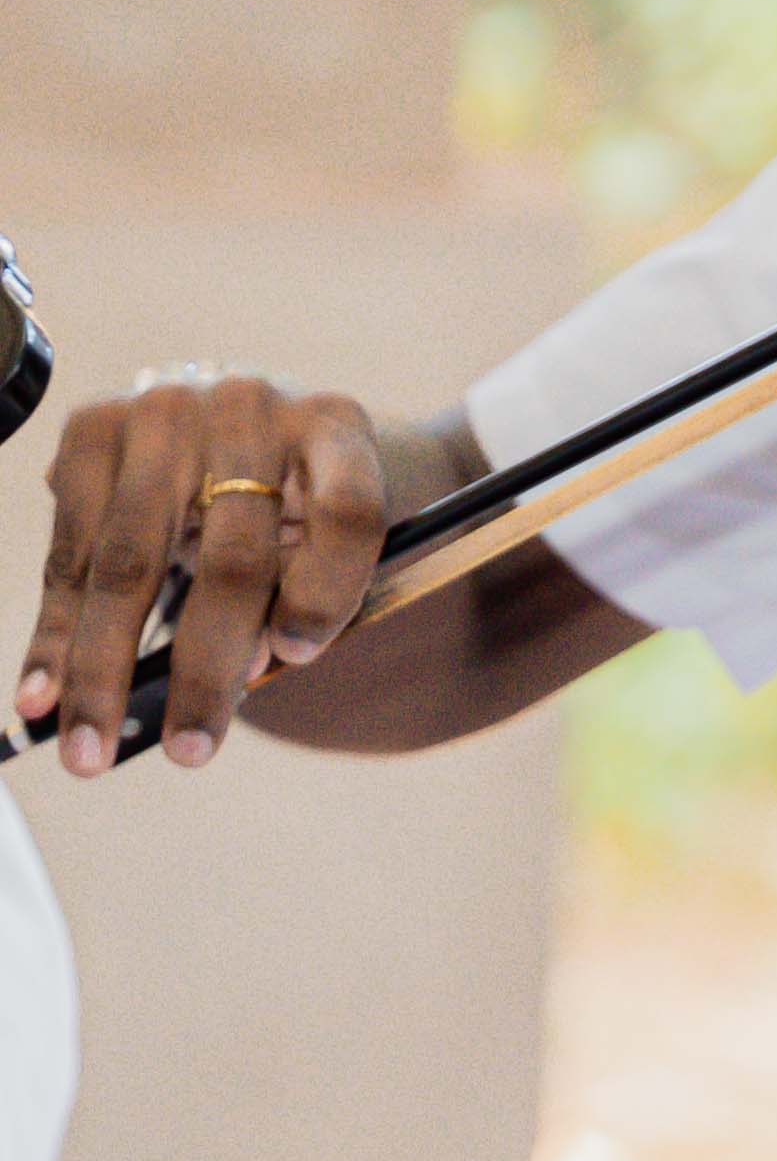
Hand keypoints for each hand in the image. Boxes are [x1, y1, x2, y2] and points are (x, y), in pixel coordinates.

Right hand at [19, 376, 389, 774]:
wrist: (239, 422)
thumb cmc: (292, 499)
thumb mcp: (323, 533)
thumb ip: (297, 593)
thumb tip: (244, 664)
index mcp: (337, 428)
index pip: (349, 512)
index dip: (328, 590)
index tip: (298, 658)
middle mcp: (253, 406)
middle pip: (235, 557)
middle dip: (207, 670)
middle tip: (191, 754)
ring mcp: (169, 409)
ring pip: (131, 562)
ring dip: (104, 669)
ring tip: (90, 751)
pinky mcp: (96, 426)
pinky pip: (71, 550)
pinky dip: (54, 634)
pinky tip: (42, 695)